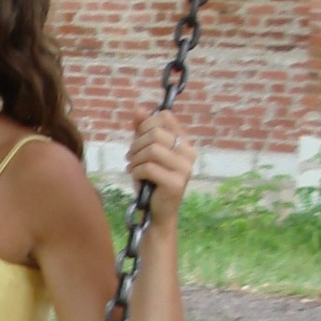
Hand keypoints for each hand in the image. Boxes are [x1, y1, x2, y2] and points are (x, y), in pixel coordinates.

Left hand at [126, 106, 197, 223]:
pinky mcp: (176, 183)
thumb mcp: (145, 151)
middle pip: (155, 133)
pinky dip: (136, 171)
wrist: (157, 211)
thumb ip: (142, 130)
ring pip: (151, 150)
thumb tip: (138, 109)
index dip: (145, 125)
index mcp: (184, 142)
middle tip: (131, 156)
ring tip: (132, 166)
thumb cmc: (151, 179)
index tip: (138, 138)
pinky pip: (149, 168)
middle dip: (136, 144)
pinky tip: (135, 176)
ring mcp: (185, 169)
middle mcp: (189, 153)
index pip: (164, 118)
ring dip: (135, 158)